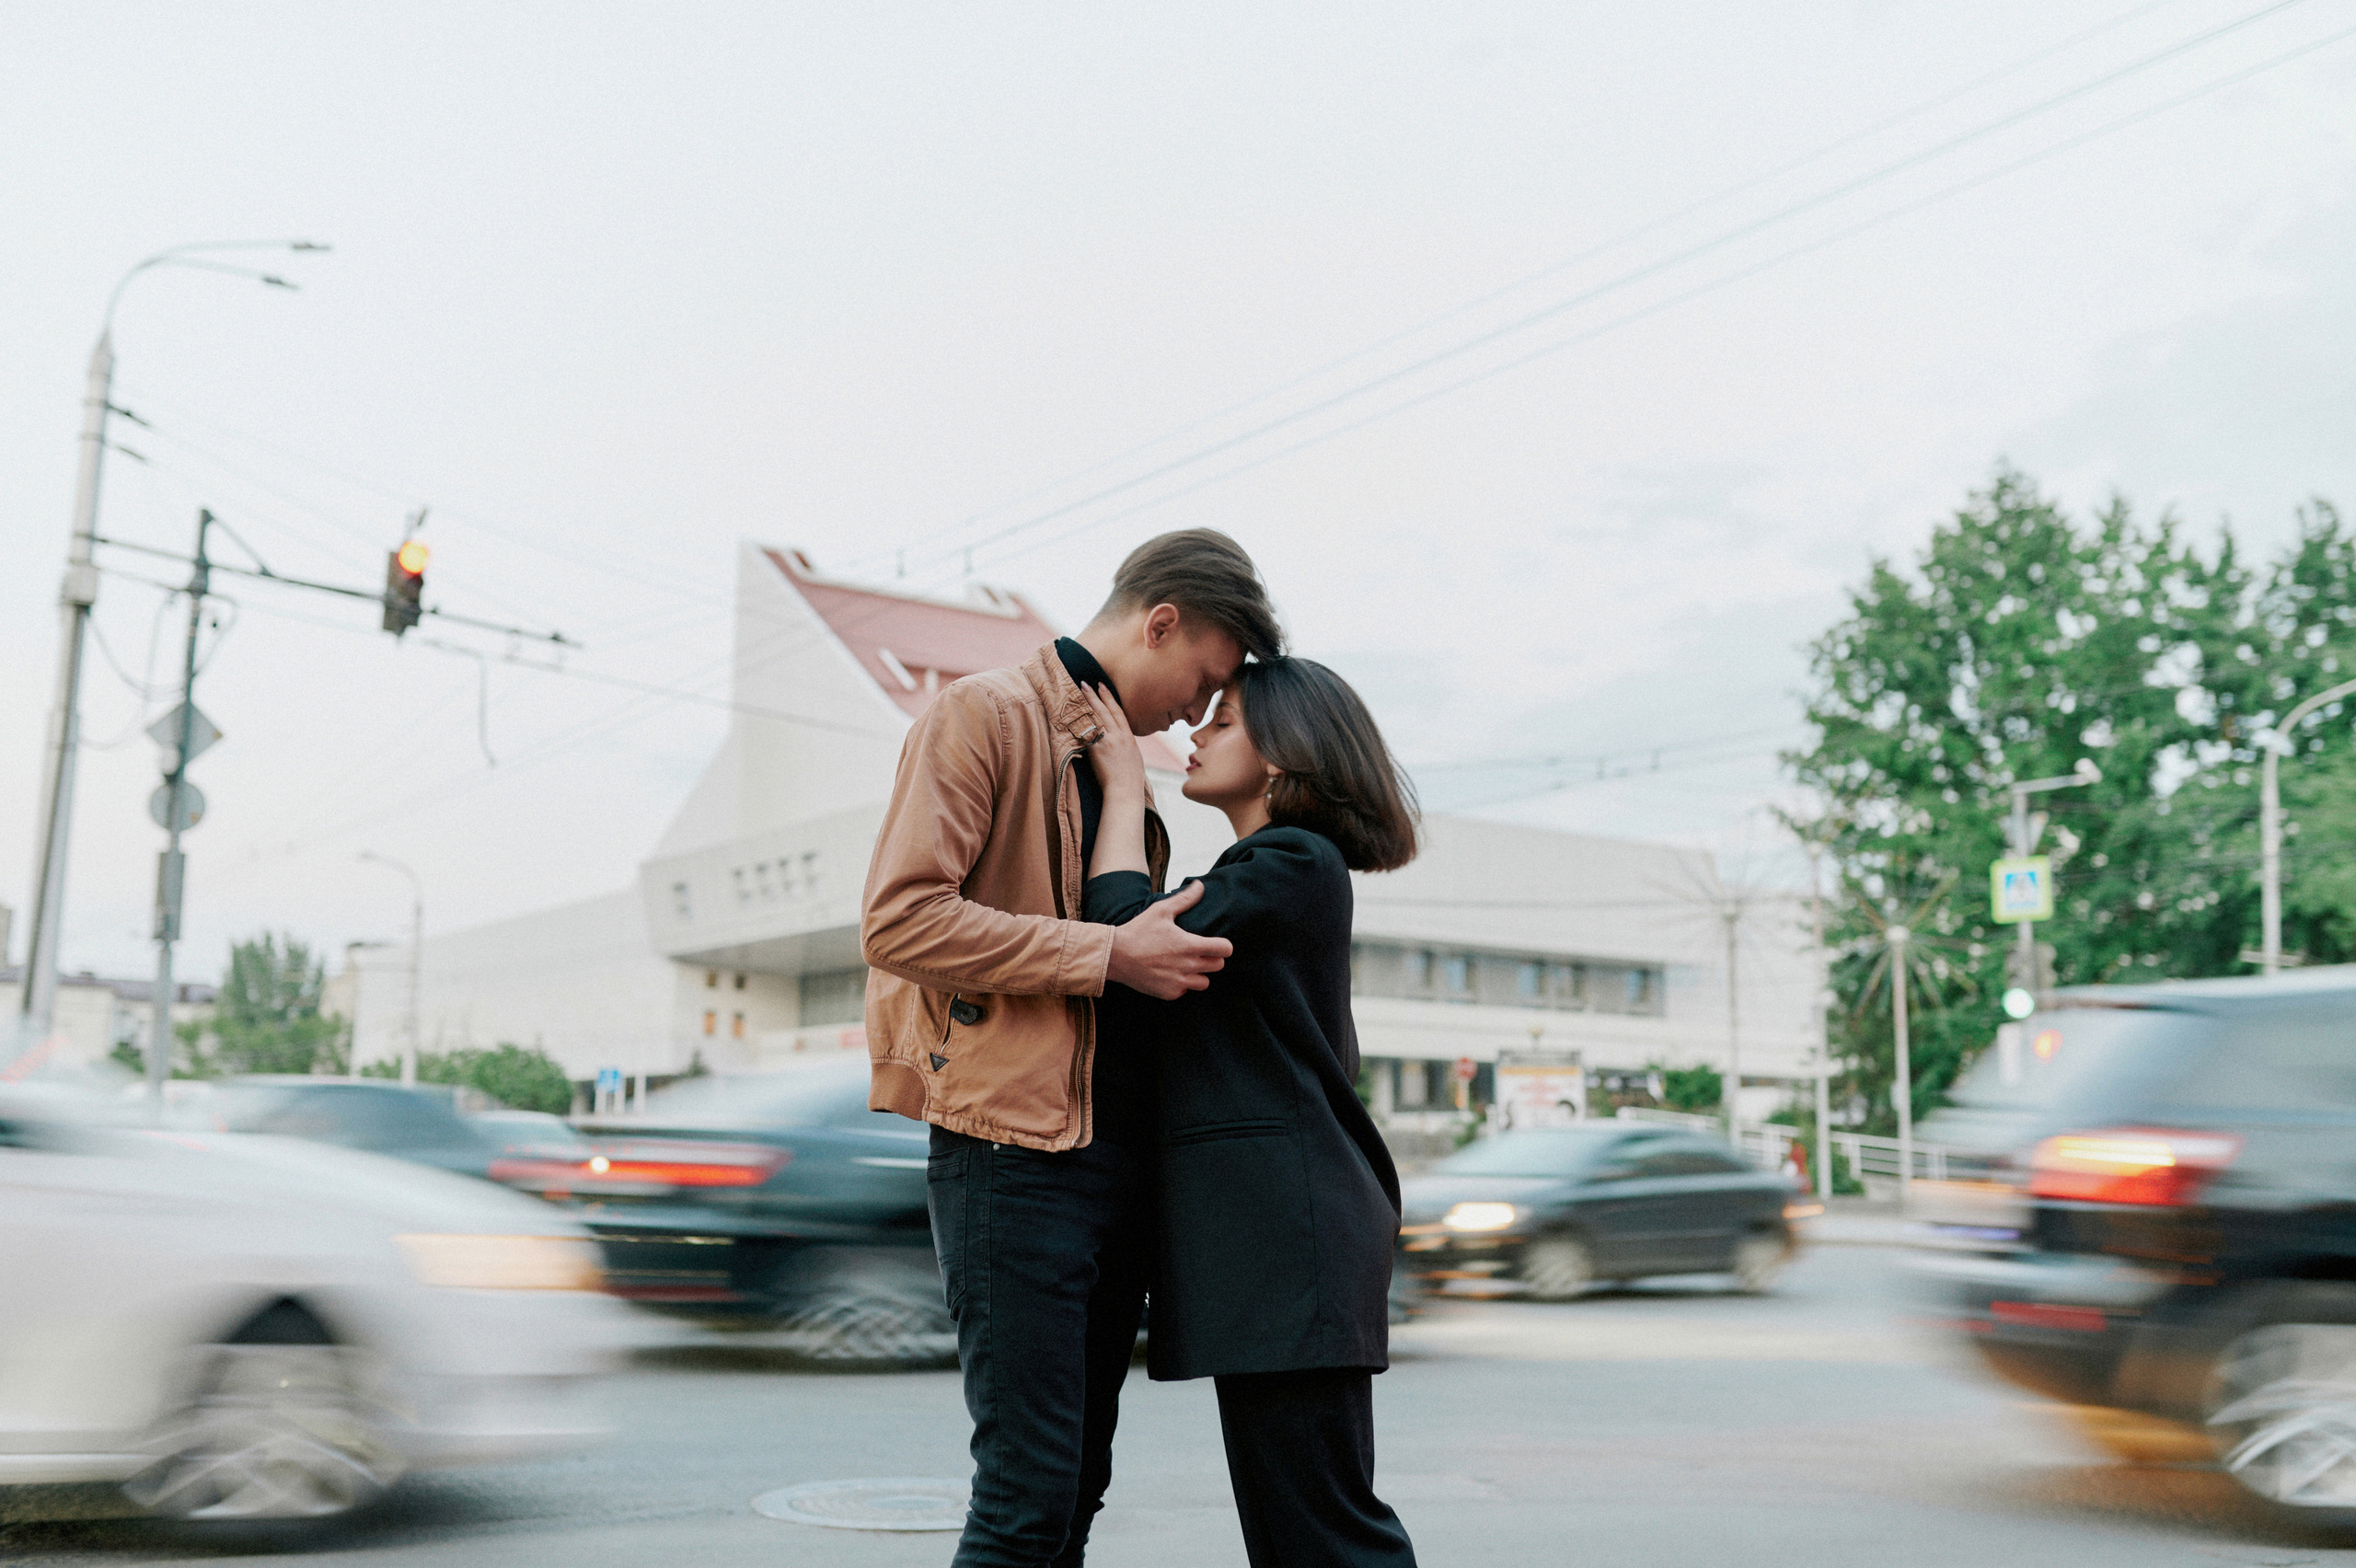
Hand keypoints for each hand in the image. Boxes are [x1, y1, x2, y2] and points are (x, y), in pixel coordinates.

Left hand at [1078, 683, 1146, 800]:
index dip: (1110, 698)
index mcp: (1129, 738)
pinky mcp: (1097, 749)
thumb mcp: (1133, 758)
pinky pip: (1087, 731)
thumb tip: (1122, 743)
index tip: (1103, 687)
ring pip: (1096, 717)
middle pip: (1106, 711)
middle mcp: (1119, 736)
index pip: (1118, 713)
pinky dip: (1080, 721)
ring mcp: (1108, 742)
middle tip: (1087, 683)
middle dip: (1096, 695)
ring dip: (1087, 703)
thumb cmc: (1130, 780)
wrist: (1125, 791)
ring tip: (1079, 691)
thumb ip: (1127, 747)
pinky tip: (1072, 713)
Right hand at [1105, 881, 1230, 999]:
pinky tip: (1170, 974)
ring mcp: (1179, 982)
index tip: (1215, 943)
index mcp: (1190, 945)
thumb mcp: (1161, 911)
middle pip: (1218, 966)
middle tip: (1199, 952)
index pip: (1225, 949)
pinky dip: (1182, 985)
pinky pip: (1186, 991)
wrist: (1115, 956)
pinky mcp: (1169, 993)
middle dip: (1212, 958)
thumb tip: (1200, 885)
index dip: (1223, 945)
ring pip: (1205, 983)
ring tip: (1186, 965)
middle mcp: (1188, 966)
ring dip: (1199, 974)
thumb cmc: (1138, 930)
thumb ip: (1185, 899)